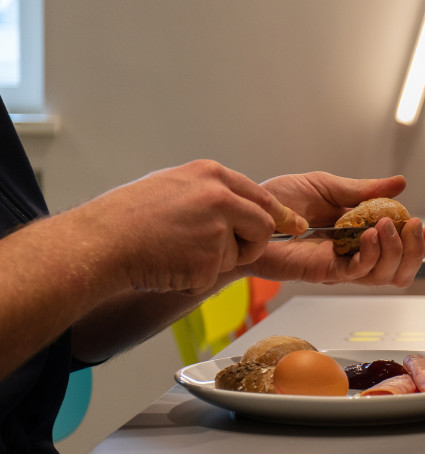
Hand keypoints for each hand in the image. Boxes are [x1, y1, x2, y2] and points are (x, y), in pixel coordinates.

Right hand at [74, 159, 302, 293]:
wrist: (101, 242)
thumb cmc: (127, 217)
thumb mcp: (173, 186)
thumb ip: (209, 194)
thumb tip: (236, 205)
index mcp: (211, 175)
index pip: (259, 195)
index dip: (279, 214)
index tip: (294, 224)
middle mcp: (219, 198)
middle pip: (263, 225)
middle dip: (252, 243)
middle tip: (227, 252)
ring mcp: (216, 229)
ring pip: (240, 255)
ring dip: (217, 262)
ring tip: (179, 252)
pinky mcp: (209, 260)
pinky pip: (214, 276)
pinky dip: (193, 278)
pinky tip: (169, 265)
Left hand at [246, 171, 424, 287]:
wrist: (248, 212)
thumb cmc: (280, 201)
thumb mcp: (328, 186)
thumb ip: (364, 190)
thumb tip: (400, 184)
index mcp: (362, 235)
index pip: (402, 249)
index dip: (422, 243)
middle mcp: (356, 255)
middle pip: (401, 270)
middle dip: (417, 251)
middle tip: (415, 227)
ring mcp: (342, 267)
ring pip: (385, 276)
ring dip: (395, 252)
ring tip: (389, 226)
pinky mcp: (324, 272)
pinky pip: (356, 273)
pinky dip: (369, 255)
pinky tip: (368, 234)